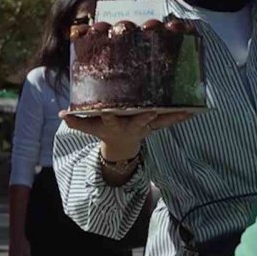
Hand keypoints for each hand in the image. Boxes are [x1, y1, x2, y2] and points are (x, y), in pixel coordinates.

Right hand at [59, 110, 192, 159]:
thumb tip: (62, 114)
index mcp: (115, 124)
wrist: (122, 147)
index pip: (110, 118)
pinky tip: (194, 110)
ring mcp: (146, 126)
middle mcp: (132, 125)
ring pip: (159, 121)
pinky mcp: (155, 125)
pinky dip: (181, 116)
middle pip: (139, 120)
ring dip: (171, 116)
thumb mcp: (91, 128)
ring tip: (185, 109)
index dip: (109, 114)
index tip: (108, 108)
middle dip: (145, 116)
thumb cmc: (105, 131)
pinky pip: (170, 120)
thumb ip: (77, 122)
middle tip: (151, 110)